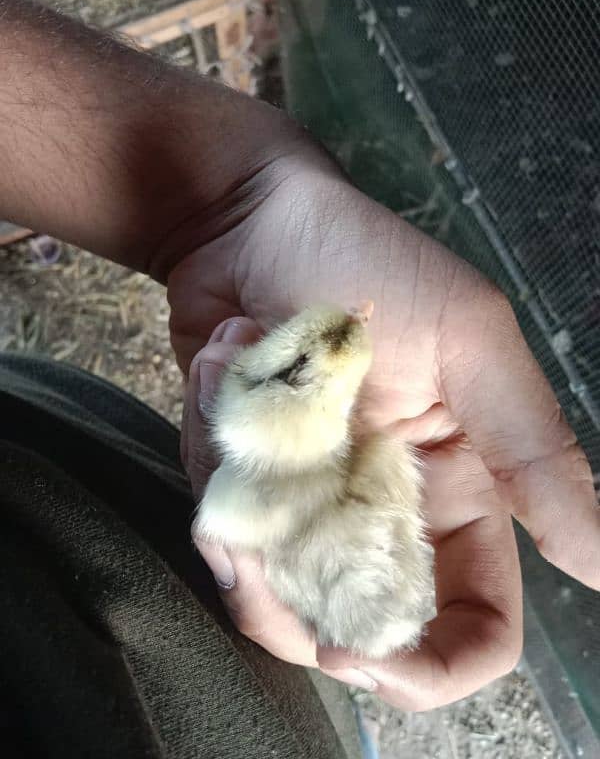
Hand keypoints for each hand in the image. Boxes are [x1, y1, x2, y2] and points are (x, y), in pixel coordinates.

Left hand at [175, 157, 598, 709]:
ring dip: (235, 524)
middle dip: (292, 610)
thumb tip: (599, 565)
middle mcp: (381, 514)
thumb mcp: (469, 342)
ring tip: (231, 425)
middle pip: (349, 629)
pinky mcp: (245, 481)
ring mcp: (307, 502)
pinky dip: (207, 461)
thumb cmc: (367, 261)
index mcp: (456, 493)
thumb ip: (533, 449)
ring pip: (271, 587)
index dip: (431, 667)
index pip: (471, 623)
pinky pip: (219, 519)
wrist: (251, 223)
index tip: (363, 655)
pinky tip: (218, 377)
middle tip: (246, 545)